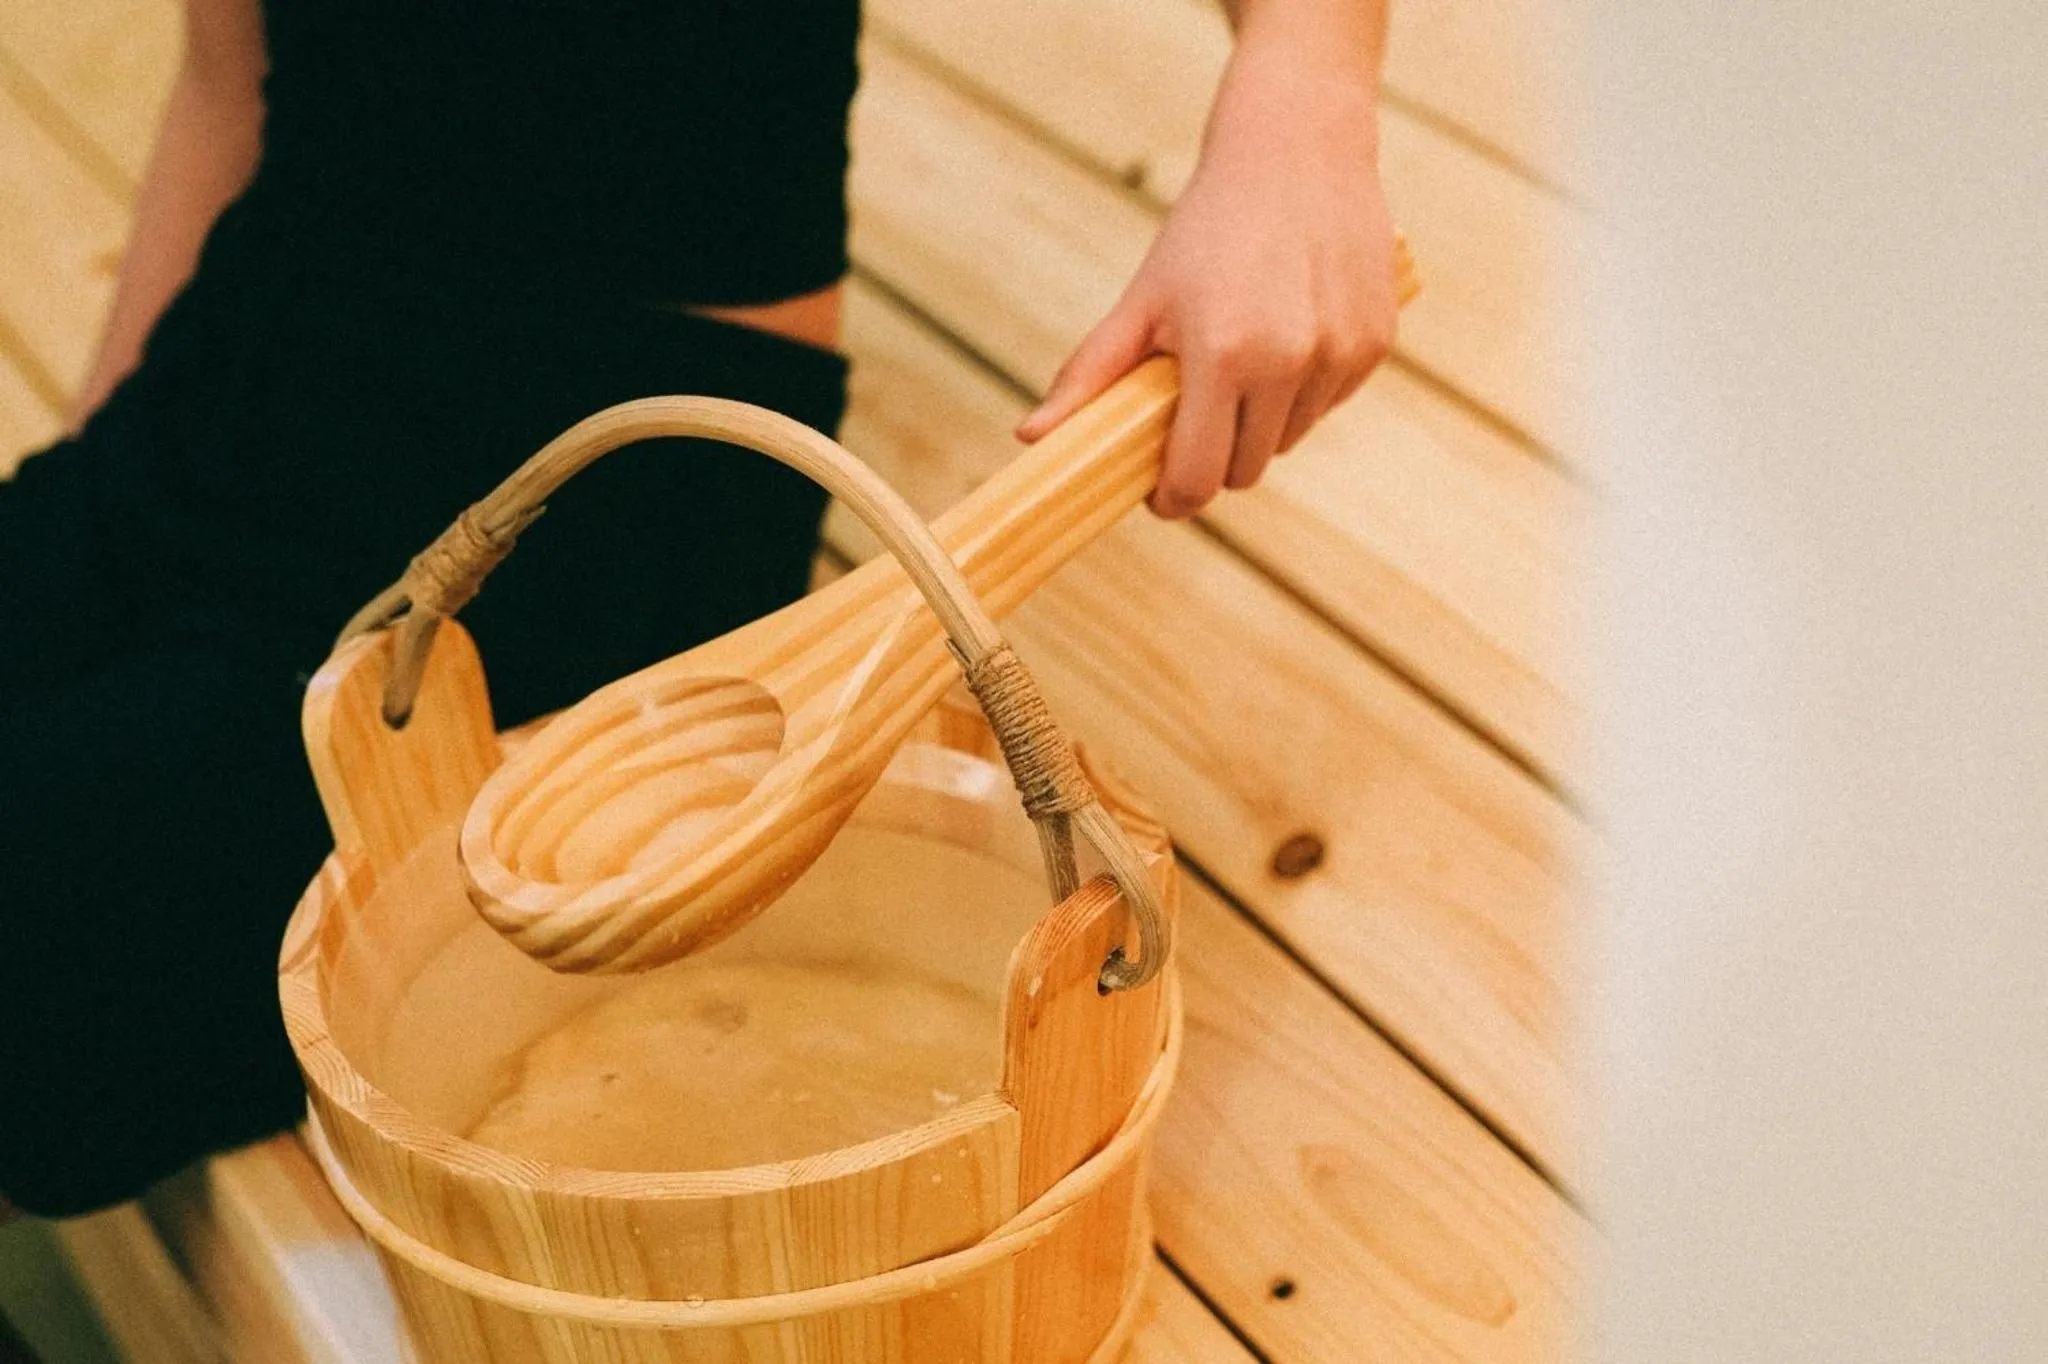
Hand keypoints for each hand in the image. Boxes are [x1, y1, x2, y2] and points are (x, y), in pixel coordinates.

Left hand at [1016, 42, 1398, 517]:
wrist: (1296, 151)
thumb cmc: (1207, 229)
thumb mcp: (1143, 298)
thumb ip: (1090, 374)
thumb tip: (1031, 438)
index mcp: (1223, 356)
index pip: (1198, 478)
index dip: (1172, 498)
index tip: (1159, 491)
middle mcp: (1289, 362)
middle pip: (1245, 472)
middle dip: (1214, 459)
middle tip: (1194, 415)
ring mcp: (1339, 356)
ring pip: (1289, 441)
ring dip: (1260, 425)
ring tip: (1243, 362)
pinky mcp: (1375, 345)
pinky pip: (1327, 404)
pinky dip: (1303, 392)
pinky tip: (1288, 335)